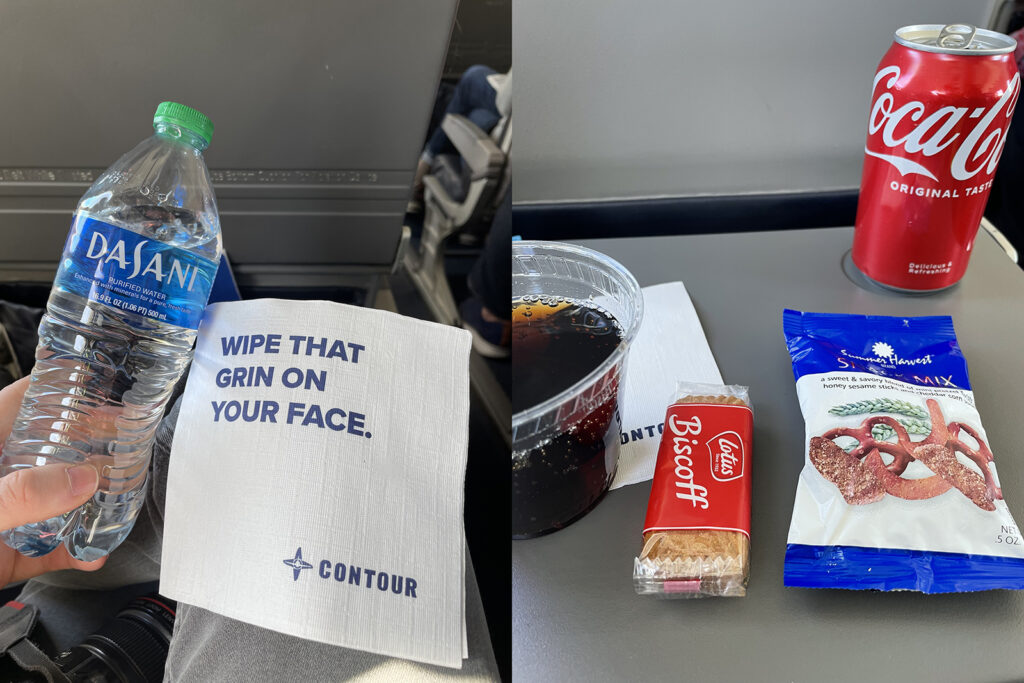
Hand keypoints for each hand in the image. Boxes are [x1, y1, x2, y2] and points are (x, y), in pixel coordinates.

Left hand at [0, 377, 106, 586]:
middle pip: (53, 447)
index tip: (109, 380)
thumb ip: (20, 495)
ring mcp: (1, 515)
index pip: (28, 398)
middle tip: (132, 444)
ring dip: (93, 504)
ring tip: (122, 501)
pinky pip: (51, 548)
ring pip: (59, 499)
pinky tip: (94, 552)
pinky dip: (77, 551)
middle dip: (94, 446)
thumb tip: (81, 479)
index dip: (68, 384)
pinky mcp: (5, 555)